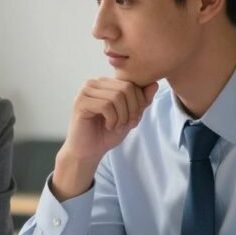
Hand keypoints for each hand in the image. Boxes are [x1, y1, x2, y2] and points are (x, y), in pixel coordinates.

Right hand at [53, 78, 157, 199]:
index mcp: (105, 83)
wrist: (88, 152)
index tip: (132, 120)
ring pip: (117, 96)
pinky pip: (106, 106)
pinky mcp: (80, 103)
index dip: (138, 104)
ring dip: (122, 116)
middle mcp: (93, 83)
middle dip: (131, 110)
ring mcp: (85, 92)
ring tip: (115, 126)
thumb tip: (155, 84)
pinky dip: (112, 119)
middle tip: (125, 125)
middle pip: (125, 88)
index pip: (131, 84)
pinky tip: (107, 126)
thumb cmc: (107, 134)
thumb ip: (142, 101)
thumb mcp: (130, 116)